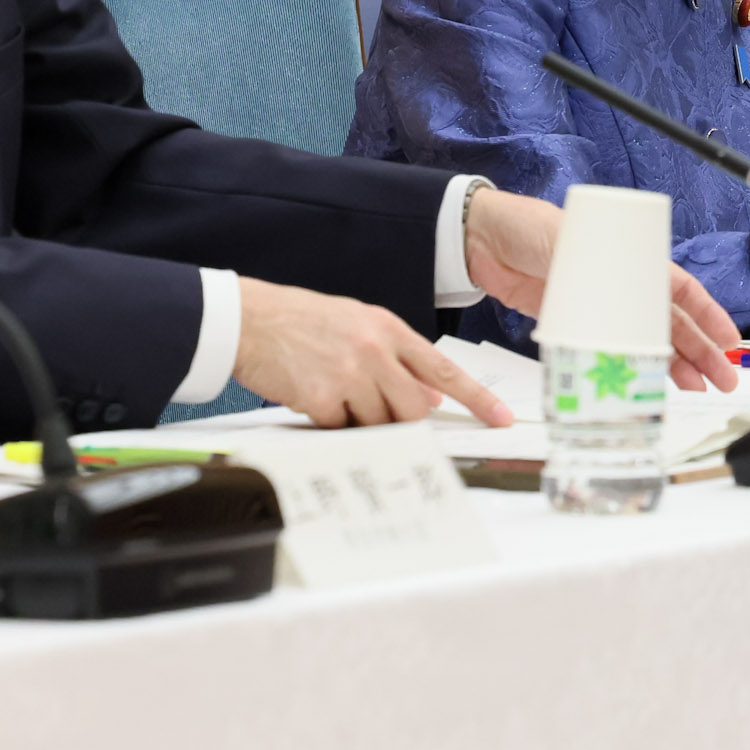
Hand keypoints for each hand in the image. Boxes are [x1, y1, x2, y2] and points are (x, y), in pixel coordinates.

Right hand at [232, 277, 511, 427]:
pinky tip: (313, 396)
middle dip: (402, 420)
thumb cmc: (303, 322)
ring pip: (377, 422)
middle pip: (412, 408)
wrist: (250, 320)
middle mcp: (374, 349)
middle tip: (376, 411)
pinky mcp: (321, 397)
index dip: (476, 397)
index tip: (499, 417)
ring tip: (333, 392)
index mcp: (388, 329)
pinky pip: (341, 429)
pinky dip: (331, 422)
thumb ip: (396, 357)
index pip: (444, 369)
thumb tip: (429, 396)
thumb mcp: (358, 326)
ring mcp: (349, 374)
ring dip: (359, 420)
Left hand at [461, 185, 737, 392]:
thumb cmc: (528, 227)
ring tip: (693, 388)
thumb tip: (616, 301)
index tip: (729, 342)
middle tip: (721, 379)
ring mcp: (602, 306)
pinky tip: (645, 386)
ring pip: (647, 339)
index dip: (709, 316)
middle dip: (700, 350)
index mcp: (631, 257)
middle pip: (670, 321)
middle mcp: (623, 285)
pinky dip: (629, 368)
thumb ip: (589, 268)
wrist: (482, 240)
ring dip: (672, 364)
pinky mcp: (576, 324)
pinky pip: (611, 349)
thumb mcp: (567, 240)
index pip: (681, 289)